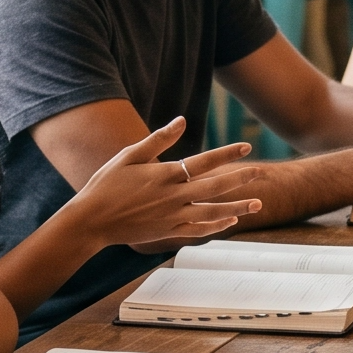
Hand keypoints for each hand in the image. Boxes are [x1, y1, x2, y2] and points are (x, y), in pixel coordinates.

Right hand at [67, 117, 263, 247]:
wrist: (91, 221)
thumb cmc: (106, 184)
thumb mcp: (129, 156)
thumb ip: (158, 139)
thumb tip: (182, 120)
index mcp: (164, 175)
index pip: (203, 161)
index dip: (226, 154)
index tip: (245, 146)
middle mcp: (173, 196)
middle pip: (215, 187)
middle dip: (240, 179)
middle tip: (261, 172)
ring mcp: (172, 216)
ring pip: (212, 212)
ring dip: (237, 208)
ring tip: (258, 204)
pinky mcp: (168, 231)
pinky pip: (198, 230)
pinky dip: (216, 226)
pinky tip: (230, 222)